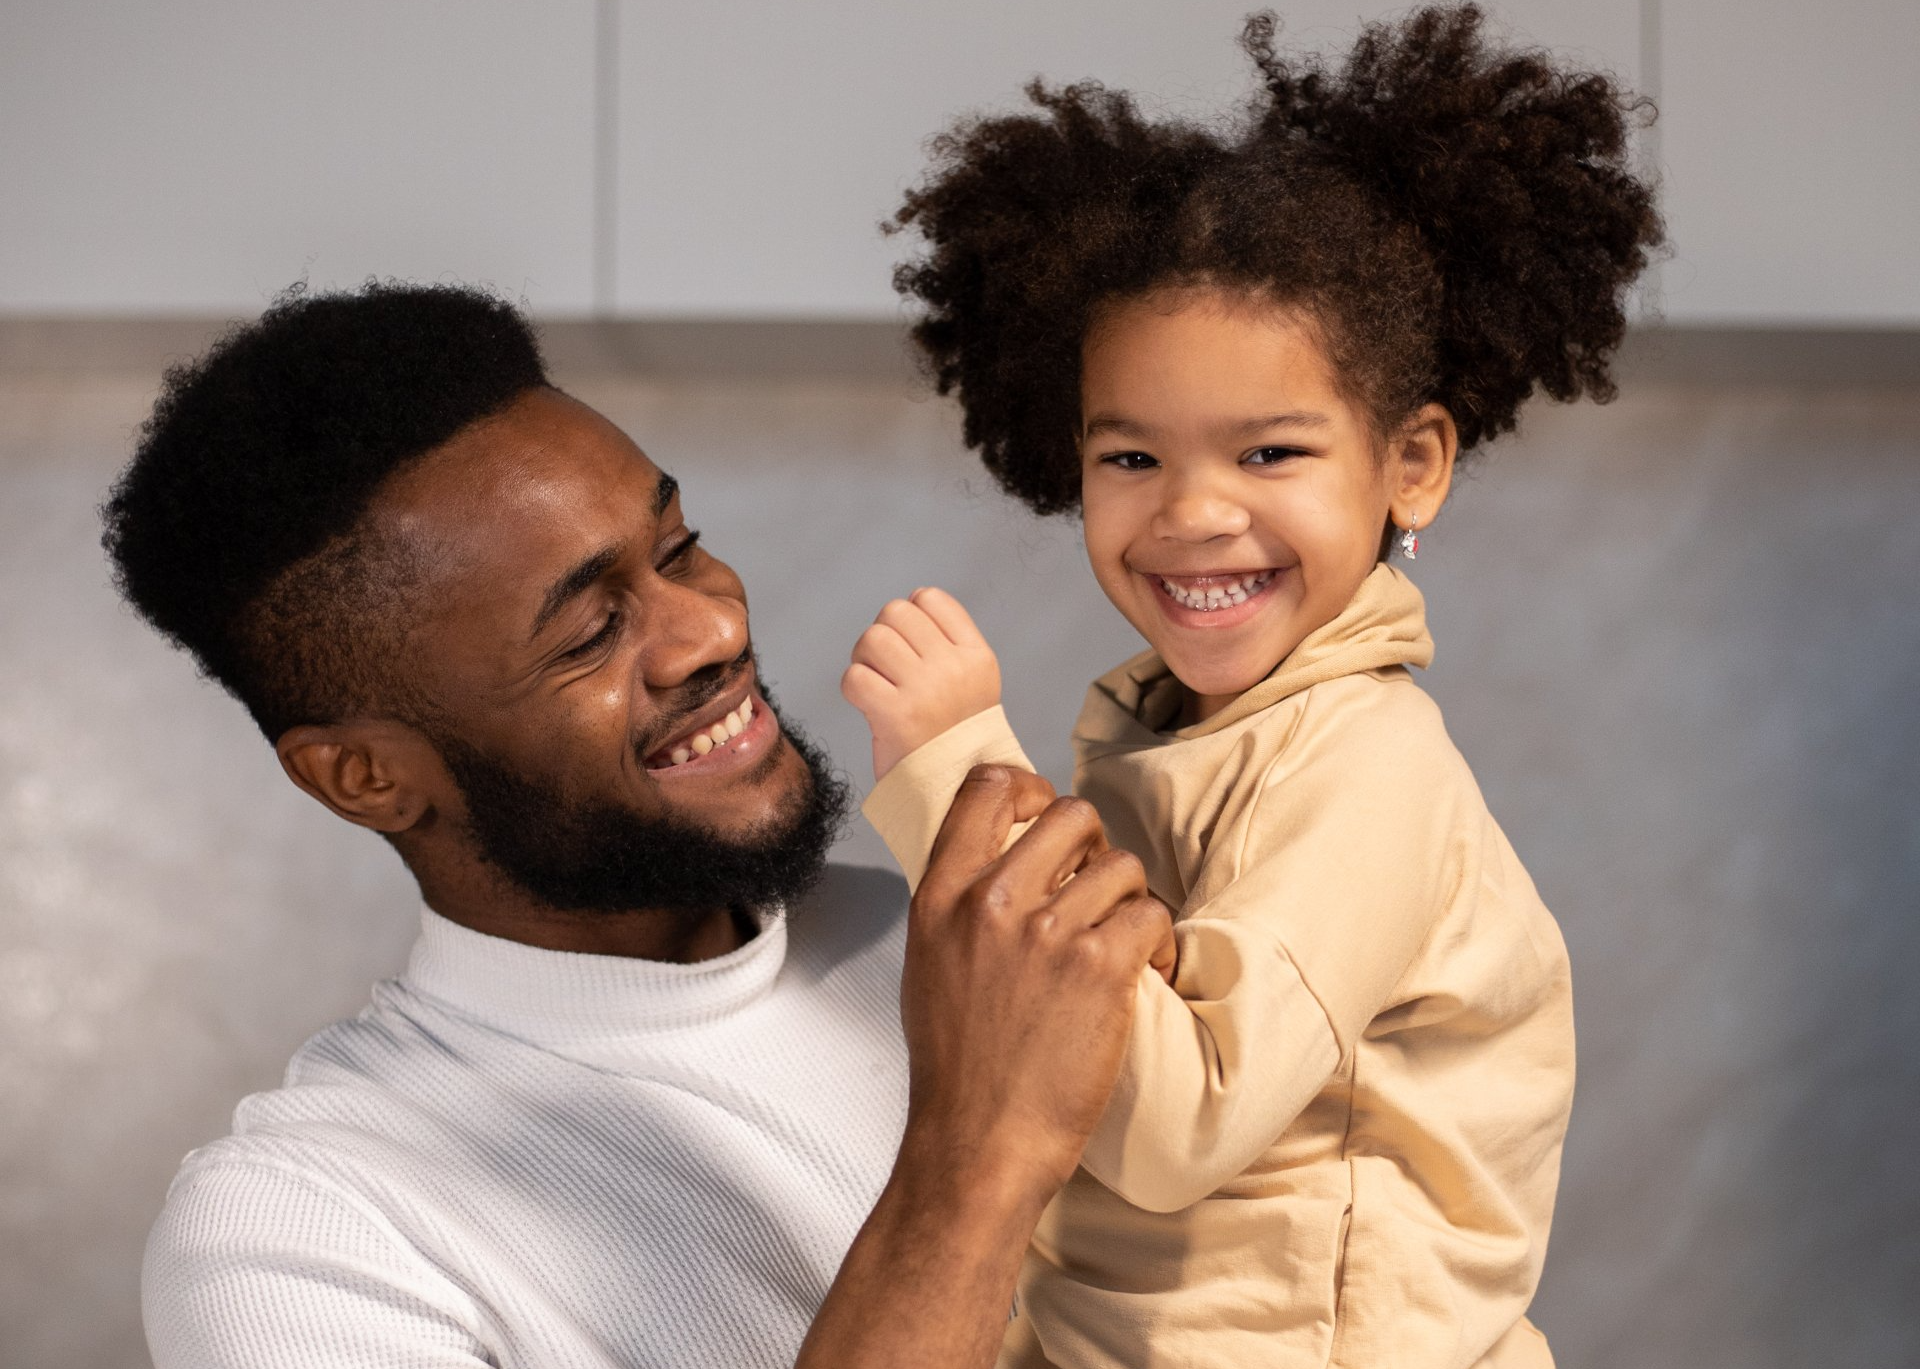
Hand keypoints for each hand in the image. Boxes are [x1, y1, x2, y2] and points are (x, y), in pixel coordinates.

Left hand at [842, 588, 1000, 779]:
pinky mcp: (897, 716)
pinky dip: (854, 689)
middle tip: (887, 670)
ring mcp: (928, 691)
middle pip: (895, 612)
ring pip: (873, 638)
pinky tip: (869, 706)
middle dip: (882, 637)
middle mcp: (956, 669)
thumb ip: (944, 644)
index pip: (930, 598)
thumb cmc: (951, 736)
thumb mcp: (968, 684)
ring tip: (877, 685)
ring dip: (864, 659)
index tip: (911, 648)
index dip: (910, 616)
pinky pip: (854, 677)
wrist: (956, 794)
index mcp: (978, 657)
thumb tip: (903, 605)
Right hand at [899, 765, 1172, 1202]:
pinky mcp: (1102, 967)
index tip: (1045, 812)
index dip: (1028, 787)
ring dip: (1132, 902)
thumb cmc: (957, 1070)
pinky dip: (1161, 944)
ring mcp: (1048, 933)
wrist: (980, 1144)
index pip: (985, 787)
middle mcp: (991, 903)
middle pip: (1071, 814)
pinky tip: (1147, 974)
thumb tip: (1000, 863)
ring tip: (1123, 946)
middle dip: (1096, 848)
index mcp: (941, 898)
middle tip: (1098, 892)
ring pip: (1122, 866)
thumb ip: (959, 907)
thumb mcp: (928, 966)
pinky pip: (1152, 914)